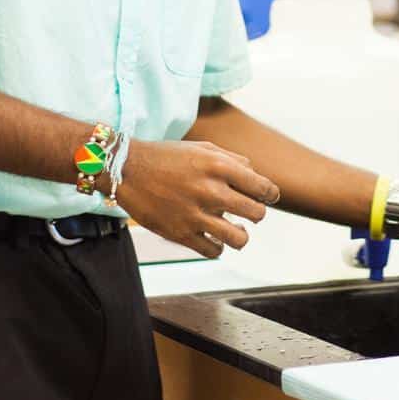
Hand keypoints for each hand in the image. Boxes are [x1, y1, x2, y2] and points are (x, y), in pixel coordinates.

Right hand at [112, 140, 278, 259]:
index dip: (271, 195)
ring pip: (239, 239)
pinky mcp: (180, 234)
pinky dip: (218, 247)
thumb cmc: (167, 157)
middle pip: (257, 214)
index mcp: (219, 166)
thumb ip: (232, 160)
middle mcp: (210, 191)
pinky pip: (213, 251)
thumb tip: (255, 176)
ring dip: (241, 236)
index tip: (267, 198)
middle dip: (256, 214)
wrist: (127, 169)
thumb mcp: (203, 148)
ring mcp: (195, 215)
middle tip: (248, 213)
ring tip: (235, 230)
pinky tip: (213, 238)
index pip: (263, 188)